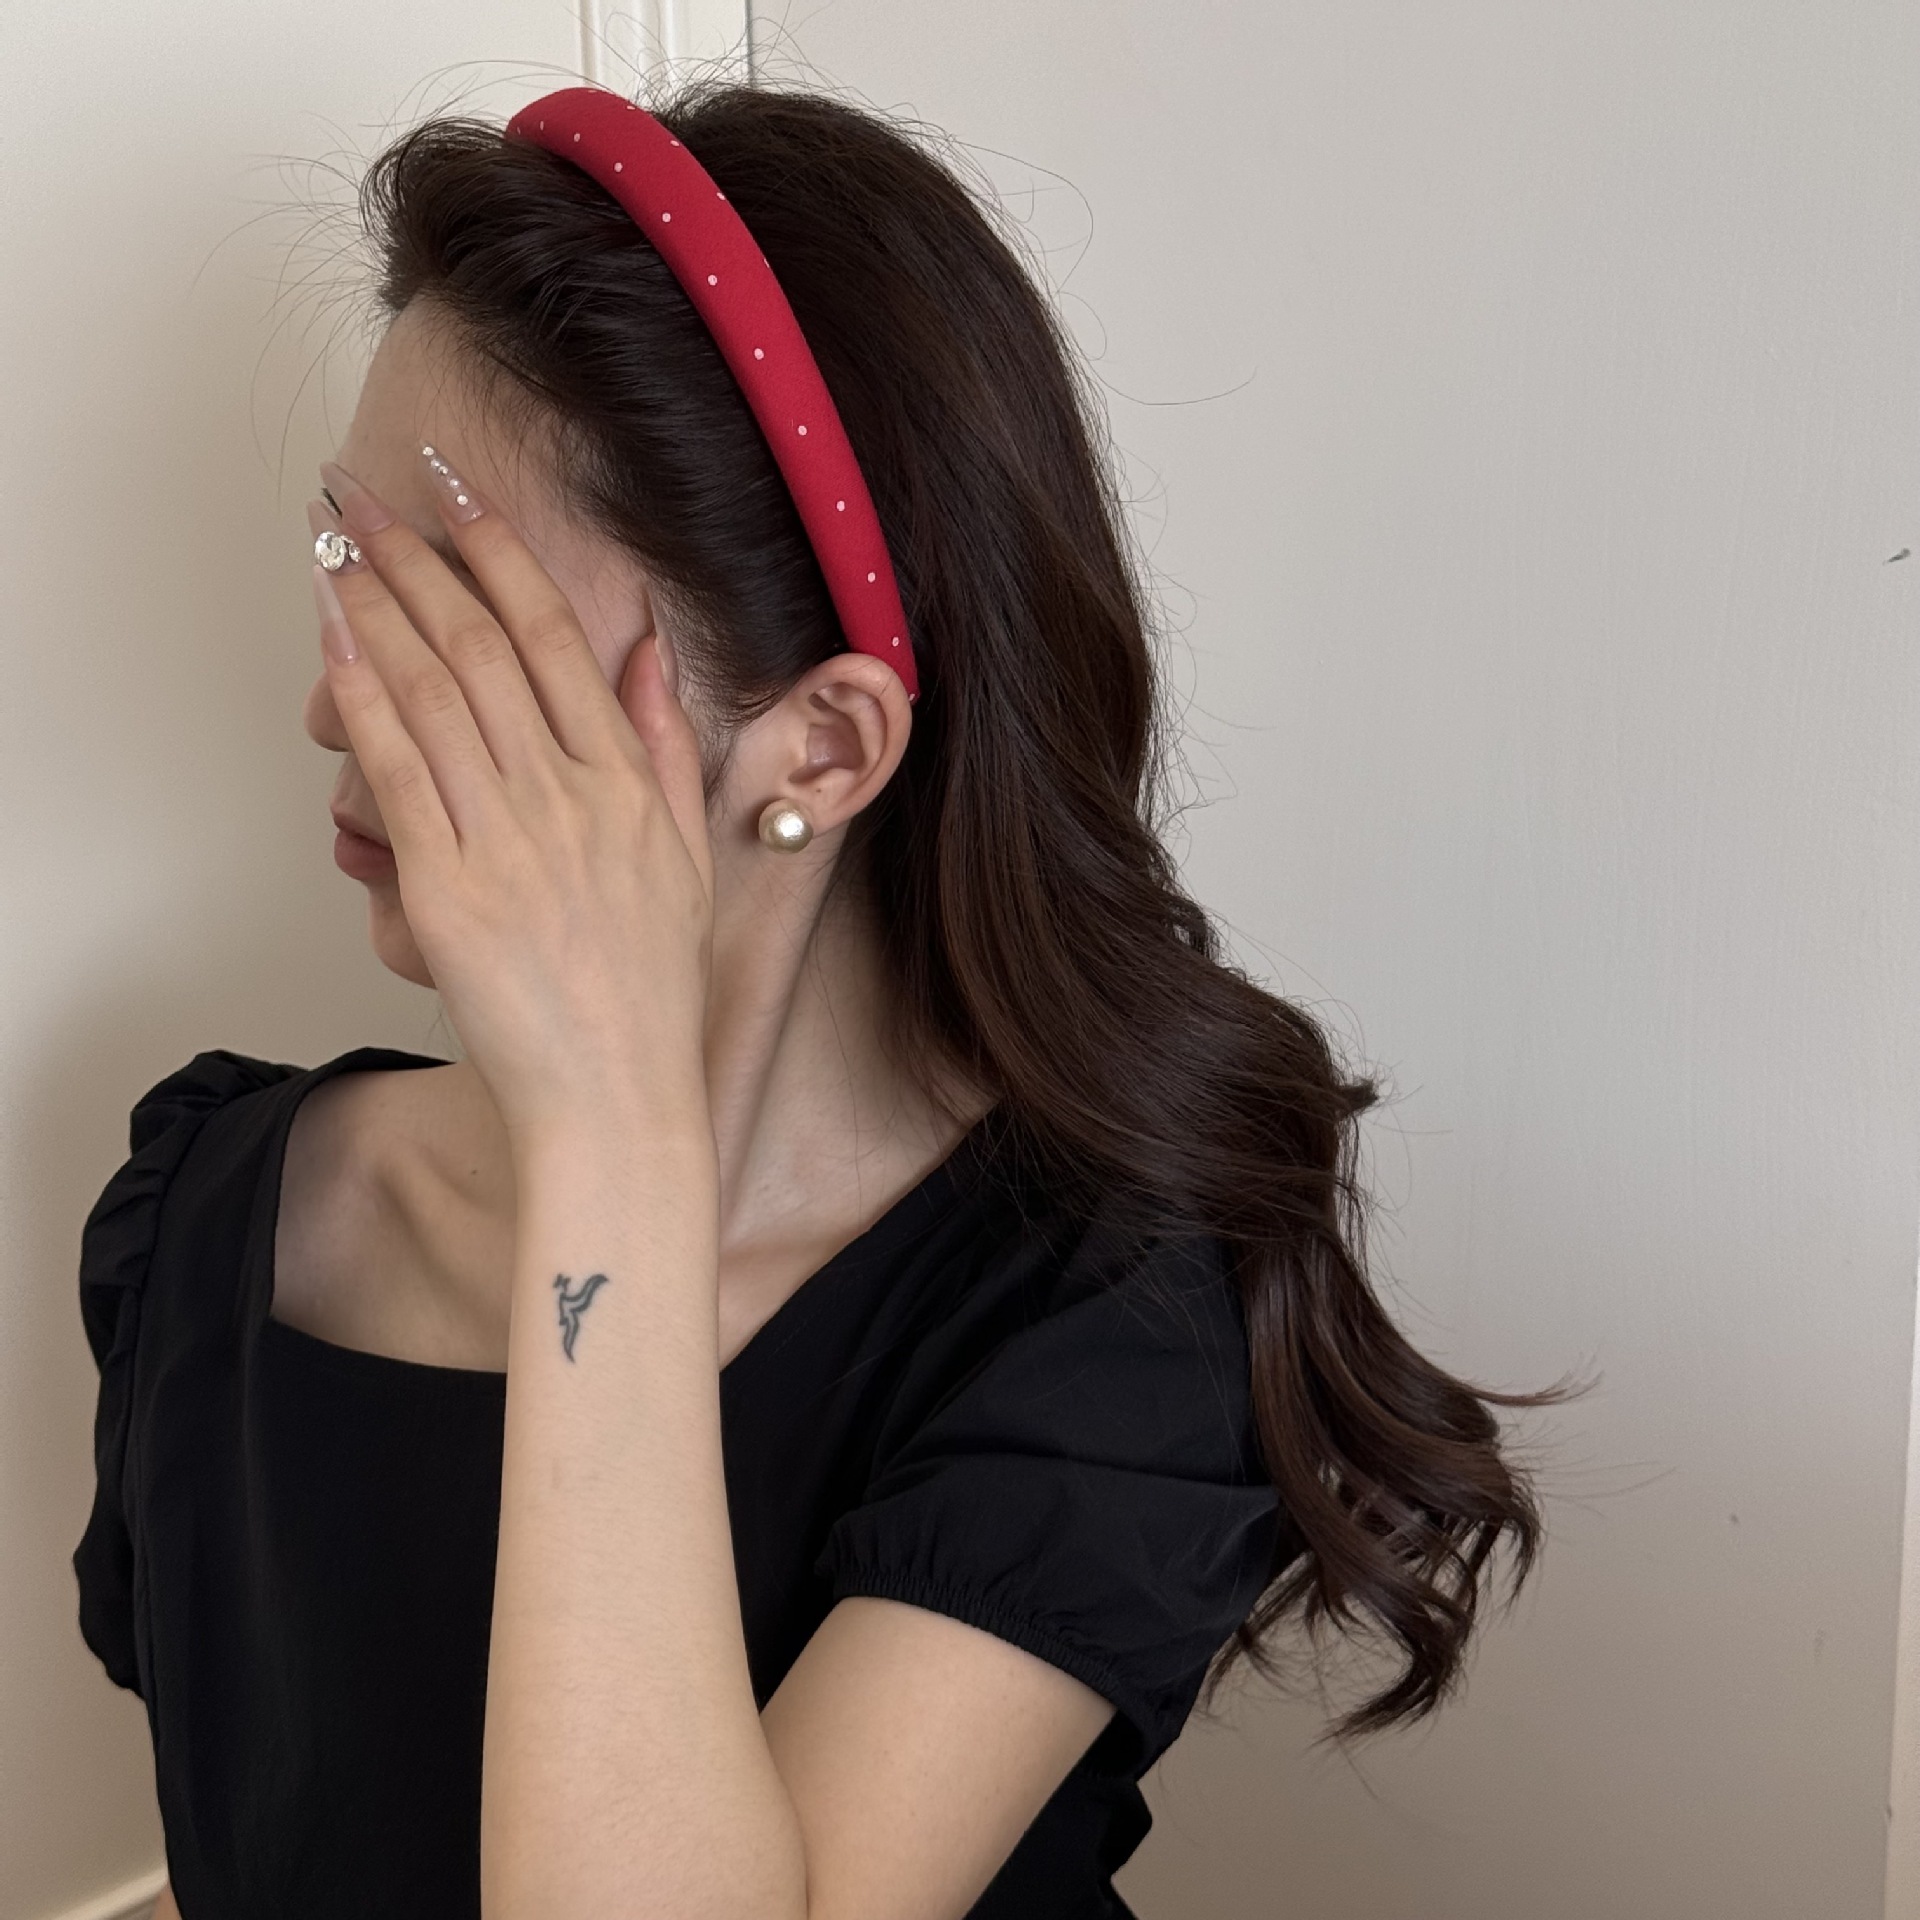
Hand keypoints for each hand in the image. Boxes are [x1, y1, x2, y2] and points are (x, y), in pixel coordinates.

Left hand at [311, 448, 714, 1150]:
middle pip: (481, 646)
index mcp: (627, 784)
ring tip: (332, 543)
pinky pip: (401, 770)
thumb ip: (662, 745)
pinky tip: (335, 640)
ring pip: (435, 693)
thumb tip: (645, 650)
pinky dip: (365, 696)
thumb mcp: (685, 858)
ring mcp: (510, 840)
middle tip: (363, 495)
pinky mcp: (451, 889)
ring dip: (376, 606)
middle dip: (415, 557)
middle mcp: (571, 797)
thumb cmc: (647, 988)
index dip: (500, 552)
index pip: (555, 639)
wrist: (616, 1093)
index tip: (456, 492)